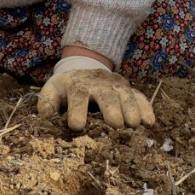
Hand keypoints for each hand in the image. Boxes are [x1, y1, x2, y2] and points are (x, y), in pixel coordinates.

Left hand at [38, 55, 155, 132]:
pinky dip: (146, 108)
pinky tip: (150, 122)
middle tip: (116, 124)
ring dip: (131, 109)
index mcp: (77, 84)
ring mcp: (116, 85)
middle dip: (111, 109)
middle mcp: (99, 83)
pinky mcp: (128, 89)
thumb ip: (47, 103)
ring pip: (126, 95)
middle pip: (106, 94)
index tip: (77, 125)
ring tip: (135, 124)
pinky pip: (140, 97)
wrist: (84, 69)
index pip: (77, 95)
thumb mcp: (52, 90)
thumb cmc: (67, 88)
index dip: (77, 109)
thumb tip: (44, 119)